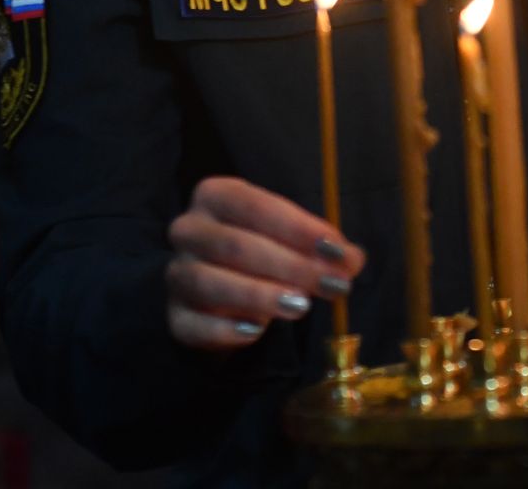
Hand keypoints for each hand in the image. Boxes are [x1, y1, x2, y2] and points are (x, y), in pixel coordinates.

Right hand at [166, 176, 364, 349]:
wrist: (222, 293)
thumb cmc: (263, 252)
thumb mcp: (294, 240)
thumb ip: (323, 246)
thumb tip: (352, 259)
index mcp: (217, 195)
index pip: (255, 206)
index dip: (297, 228)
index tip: (336, 249)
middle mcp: (189, 229)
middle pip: (235, 245)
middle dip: (290, 265)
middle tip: (332, 284)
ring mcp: (178, 273)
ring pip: (210, 282)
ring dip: (260, 295)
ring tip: (301, 306)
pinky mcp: (175, 316)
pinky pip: (194, 323)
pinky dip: (225, 329)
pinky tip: (256, 331)